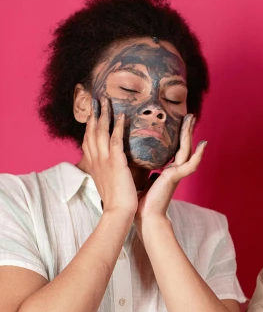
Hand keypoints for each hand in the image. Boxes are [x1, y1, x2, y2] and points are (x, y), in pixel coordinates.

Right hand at [82, 97, 137, 216]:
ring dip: (103, 114)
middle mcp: (95, 160)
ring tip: (106, 100)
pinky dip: (117, 125)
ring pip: (101, 131)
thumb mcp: (111, 181)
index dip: (88, 127)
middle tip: (96, 99)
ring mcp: (104, 160)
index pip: (87, 141)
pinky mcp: (115, 162)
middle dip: (93, 114)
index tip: (91, 115)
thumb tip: (125, 163)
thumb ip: (115, 169)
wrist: (119, 212)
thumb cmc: (119, 200)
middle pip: (91, 131)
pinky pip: (115, 139)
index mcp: (94, 165)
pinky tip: (121, 115)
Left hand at [135, 114, 205, 223]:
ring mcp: (176, 174)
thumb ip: (141, 166)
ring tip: (192, 120)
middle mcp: (173, 171)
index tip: (176, 123)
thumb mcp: (139, 177)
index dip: (177, 136)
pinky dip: (198, 155)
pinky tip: (203, 145)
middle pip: (182, 146)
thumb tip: (132, 156)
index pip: (173, 150)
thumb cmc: (140, 201)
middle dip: (185, 130)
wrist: (144, 216)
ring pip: (186, 150)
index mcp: (166, 171)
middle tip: (188, 115)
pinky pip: (190, 164)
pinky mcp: (175, 178)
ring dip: (190, 134)